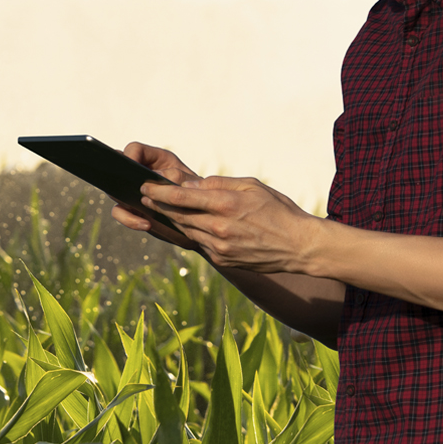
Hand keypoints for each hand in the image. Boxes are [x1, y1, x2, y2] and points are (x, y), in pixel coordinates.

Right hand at [110, 141, 202, 250]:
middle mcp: (141, 174)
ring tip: (143, 214)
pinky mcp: (133, 210)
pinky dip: (130, 220)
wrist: (201, 220)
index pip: (134, 149)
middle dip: (120, 180)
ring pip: (115, 193)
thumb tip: (158, 177)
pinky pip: (121, 213)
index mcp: (155, 160)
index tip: (131, 166)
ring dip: (125, 204)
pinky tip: (147, 224)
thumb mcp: (191, 183)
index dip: (130, 155)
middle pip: (119, 170)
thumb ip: (177, 176)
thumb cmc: (199, 196)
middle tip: (130, 191)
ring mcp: (135, 192)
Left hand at [138, 174, 314, 273]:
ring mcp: (220, 247)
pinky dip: (191, 232)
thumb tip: (191, 185)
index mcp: (225, 205)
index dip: (159, 192)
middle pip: (178, 215)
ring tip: (159, 207)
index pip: (181, 197)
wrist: (298, 246)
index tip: (144, 186)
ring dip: (171, 219)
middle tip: (144, 195)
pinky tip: (186, 224)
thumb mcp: (250, 185)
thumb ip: (218, 184)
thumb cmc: (277, 209)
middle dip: (158, 205)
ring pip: (186, 230)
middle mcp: (218, 228)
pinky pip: (200, 243)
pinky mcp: (223, 259)